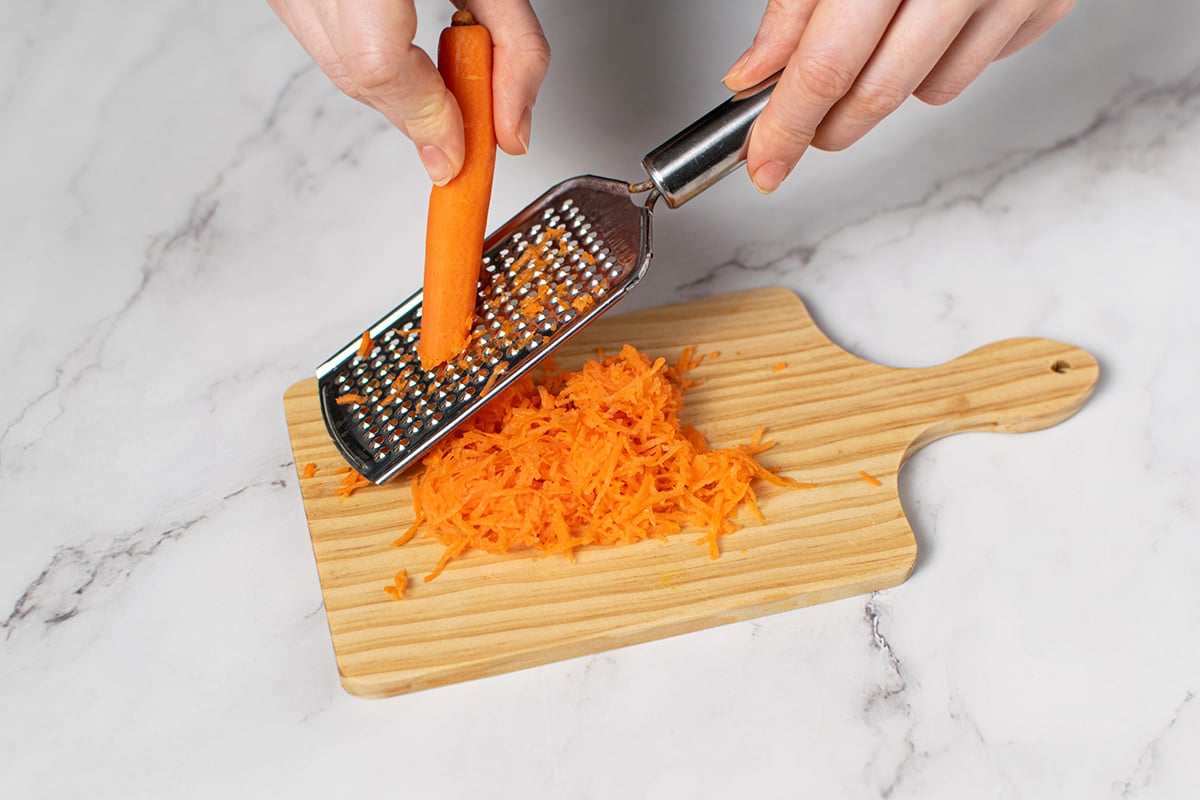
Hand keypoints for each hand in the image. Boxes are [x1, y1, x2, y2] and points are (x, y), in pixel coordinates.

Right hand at [267, 0, 549, 184]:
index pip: (378, 64)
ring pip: (340, 69)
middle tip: (467, 120)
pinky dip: (371, 57)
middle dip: (421, 110)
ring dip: (398, 86)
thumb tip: (512, 130)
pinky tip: (401, 31)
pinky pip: (326, 44)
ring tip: (439, 56)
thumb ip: (513, 47)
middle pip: (358, 77)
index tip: (459, 157)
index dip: (426, 118)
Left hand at [723, 0, 1075, 192]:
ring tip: (881, 29)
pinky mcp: (1048, 1)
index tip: (765, 162)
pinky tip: (935, 13)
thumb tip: (757, 72)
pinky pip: (978, 65)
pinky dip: (943, 55)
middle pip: (879, 93)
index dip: (788, 125)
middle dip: (828, 125)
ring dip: (889, 82)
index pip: (829, 65)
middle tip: (800, 124)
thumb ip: (796, 3)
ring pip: (929, 91)